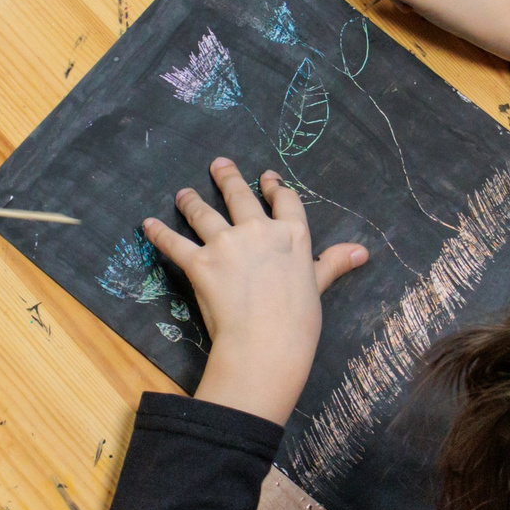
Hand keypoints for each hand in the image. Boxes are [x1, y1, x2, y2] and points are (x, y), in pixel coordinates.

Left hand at [144, 157, 366, 424]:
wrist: (266, 344)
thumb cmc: (299, 322)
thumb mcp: (318, 287)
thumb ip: (333, 263)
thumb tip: (362, 251)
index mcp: (293, 236)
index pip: (284, 202)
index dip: (275, 187)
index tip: (268, 177)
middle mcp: (259, 231)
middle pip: (240, 196)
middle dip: (228, 178)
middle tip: (219, 164)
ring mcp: (227, 244)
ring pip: (204, 213)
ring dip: (191, 201)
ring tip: (183, 193)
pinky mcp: (199, 263)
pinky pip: (174, 244)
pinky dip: (159, 233)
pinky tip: (147, 224)